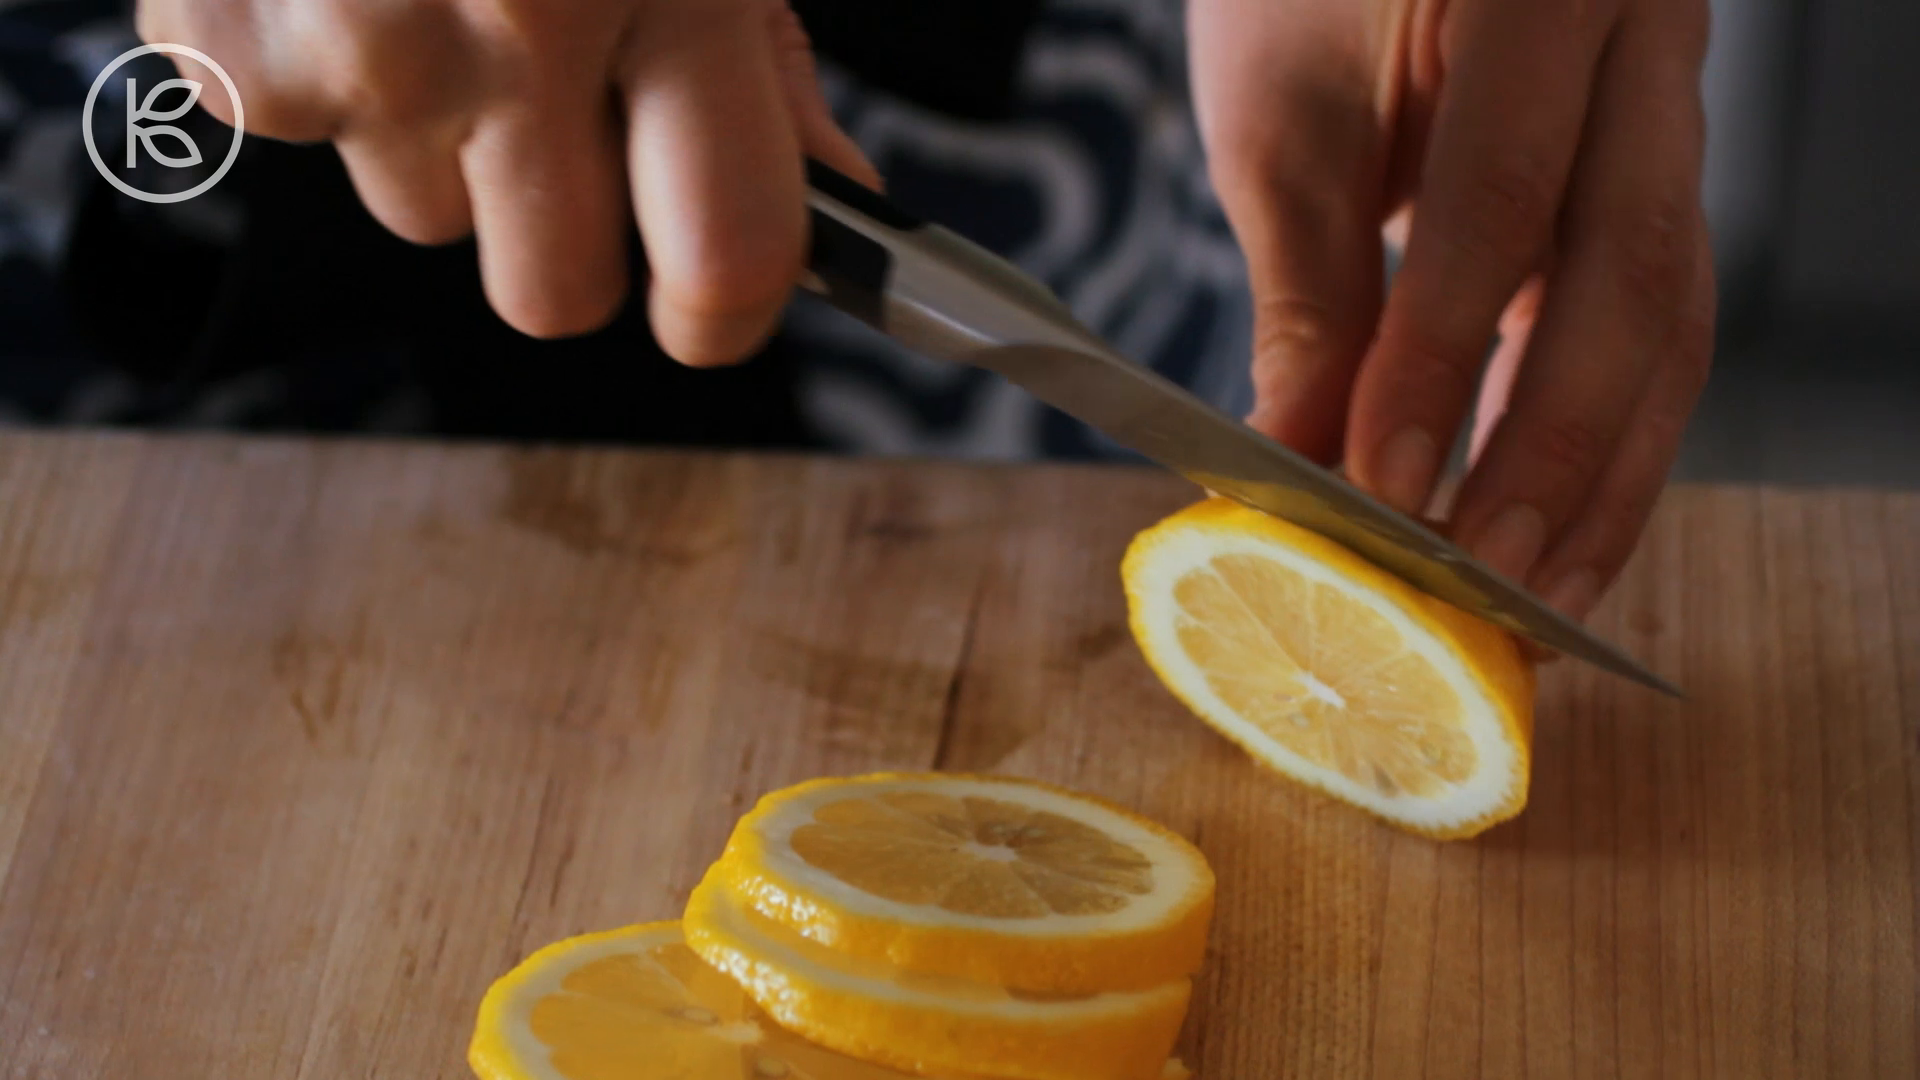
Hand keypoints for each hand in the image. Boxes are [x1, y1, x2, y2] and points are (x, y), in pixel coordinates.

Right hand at [138, 0, 876, 359]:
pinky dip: (339, 76)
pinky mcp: (235, 48)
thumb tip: (833, 204)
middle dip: (572, 241)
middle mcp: (513, 28)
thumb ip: (767, 66)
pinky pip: (315, 140)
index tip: (717, 314)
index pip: (724, 257)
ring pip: (427, 219)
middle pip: (553, 293)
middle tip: (571, 127)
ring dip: (451, 145)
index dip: (725, 317)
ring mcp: (362, 47)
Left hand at [1191, 0, 1714, 622]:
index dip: (1444, 361)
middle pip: (1633, 270)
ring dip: (1608, 470)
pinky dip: (1607, 429)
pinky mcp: (1654, 177)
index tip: (1382, 490)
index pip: (1504, 200)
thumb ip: (1308, 296)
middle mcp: (1642, 43)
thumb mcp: (1285, 125)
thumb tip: (1300, 470)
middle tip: (1482, 578)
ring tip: (1538, 596)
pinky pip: (1657, 313)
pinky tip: (1558, 524)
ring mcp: (1668, 110)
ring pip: (1673, 310)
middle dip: (1558, 446)